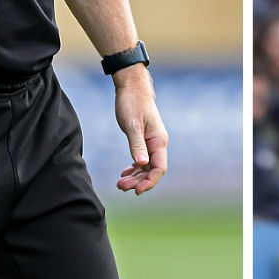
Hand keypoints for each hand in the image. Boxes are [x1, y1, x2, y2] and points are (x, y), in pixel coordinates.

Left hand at [112, 65, 168, 194]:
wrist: (132, 87)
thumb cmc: (133, 103)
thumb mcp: (132, 125)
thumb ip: (137, 145)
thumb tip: (142, 164)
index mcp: (158, 140)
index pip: (159, 168)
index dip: (150, 181)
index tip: (136, 191)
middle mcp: (158, 143)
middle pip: (152, 170)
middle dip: (138, 181)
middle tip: (121, 187)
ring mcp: (151, 142)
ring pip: (146, 167)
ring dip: (135, 177)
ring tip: (120, 183)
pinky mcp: (144, 140)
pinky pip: (142, 160)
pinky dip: (134, 168)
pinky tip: (124, 173)